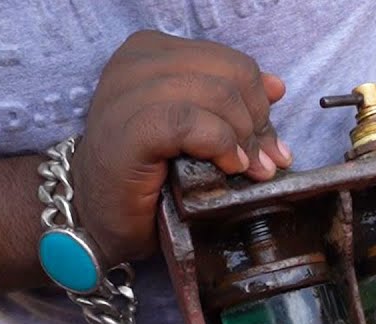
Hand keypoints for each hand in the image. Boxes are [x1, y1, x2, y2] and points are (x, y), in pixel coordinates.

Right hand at [74, 31, 290, 265]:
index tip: (268, 145)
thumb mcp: (197, 131)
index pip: (232, 62)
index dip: (259, 103)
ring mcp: (127, 92)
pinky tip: (227, 167)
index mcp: (154, 52)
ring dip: (242, 138)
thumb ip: (233, 105)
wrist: (98, 218)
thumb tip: (277, 88)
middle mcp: (137, 63)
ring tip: (245, 170)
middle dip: (257, 122)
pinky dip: (220, 145)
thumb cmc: (148, 176)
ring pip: (216, 94)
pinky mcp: (128, 128)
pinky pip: (190, 122)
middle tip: (261, 162)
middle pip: (231, 74)